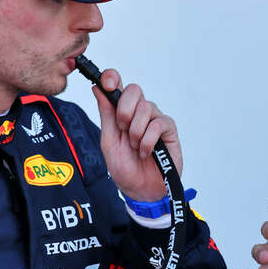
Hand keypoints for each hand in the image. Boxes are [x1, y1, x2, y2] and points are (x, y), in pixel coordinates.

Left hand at [91, 68, 181, 201]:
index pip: (118, 85)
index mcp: (121, 112)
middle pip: (134, 90)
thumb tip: (98, 88)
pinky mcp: (169, 130)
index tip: (107, 83)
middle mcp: (139, 113)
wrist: (140, 191)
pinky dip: (148, 140)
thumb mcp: (109, 141)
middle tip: (122, 129)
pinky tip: (145, 152)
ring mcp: (155, 120)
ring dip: (136, 131)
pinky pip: (158, 124)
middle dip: (124, 109)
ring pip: (146, 107)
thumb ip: (106, 114)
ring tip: (135, 148)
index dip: (112, 77)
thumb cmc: (124, 168)